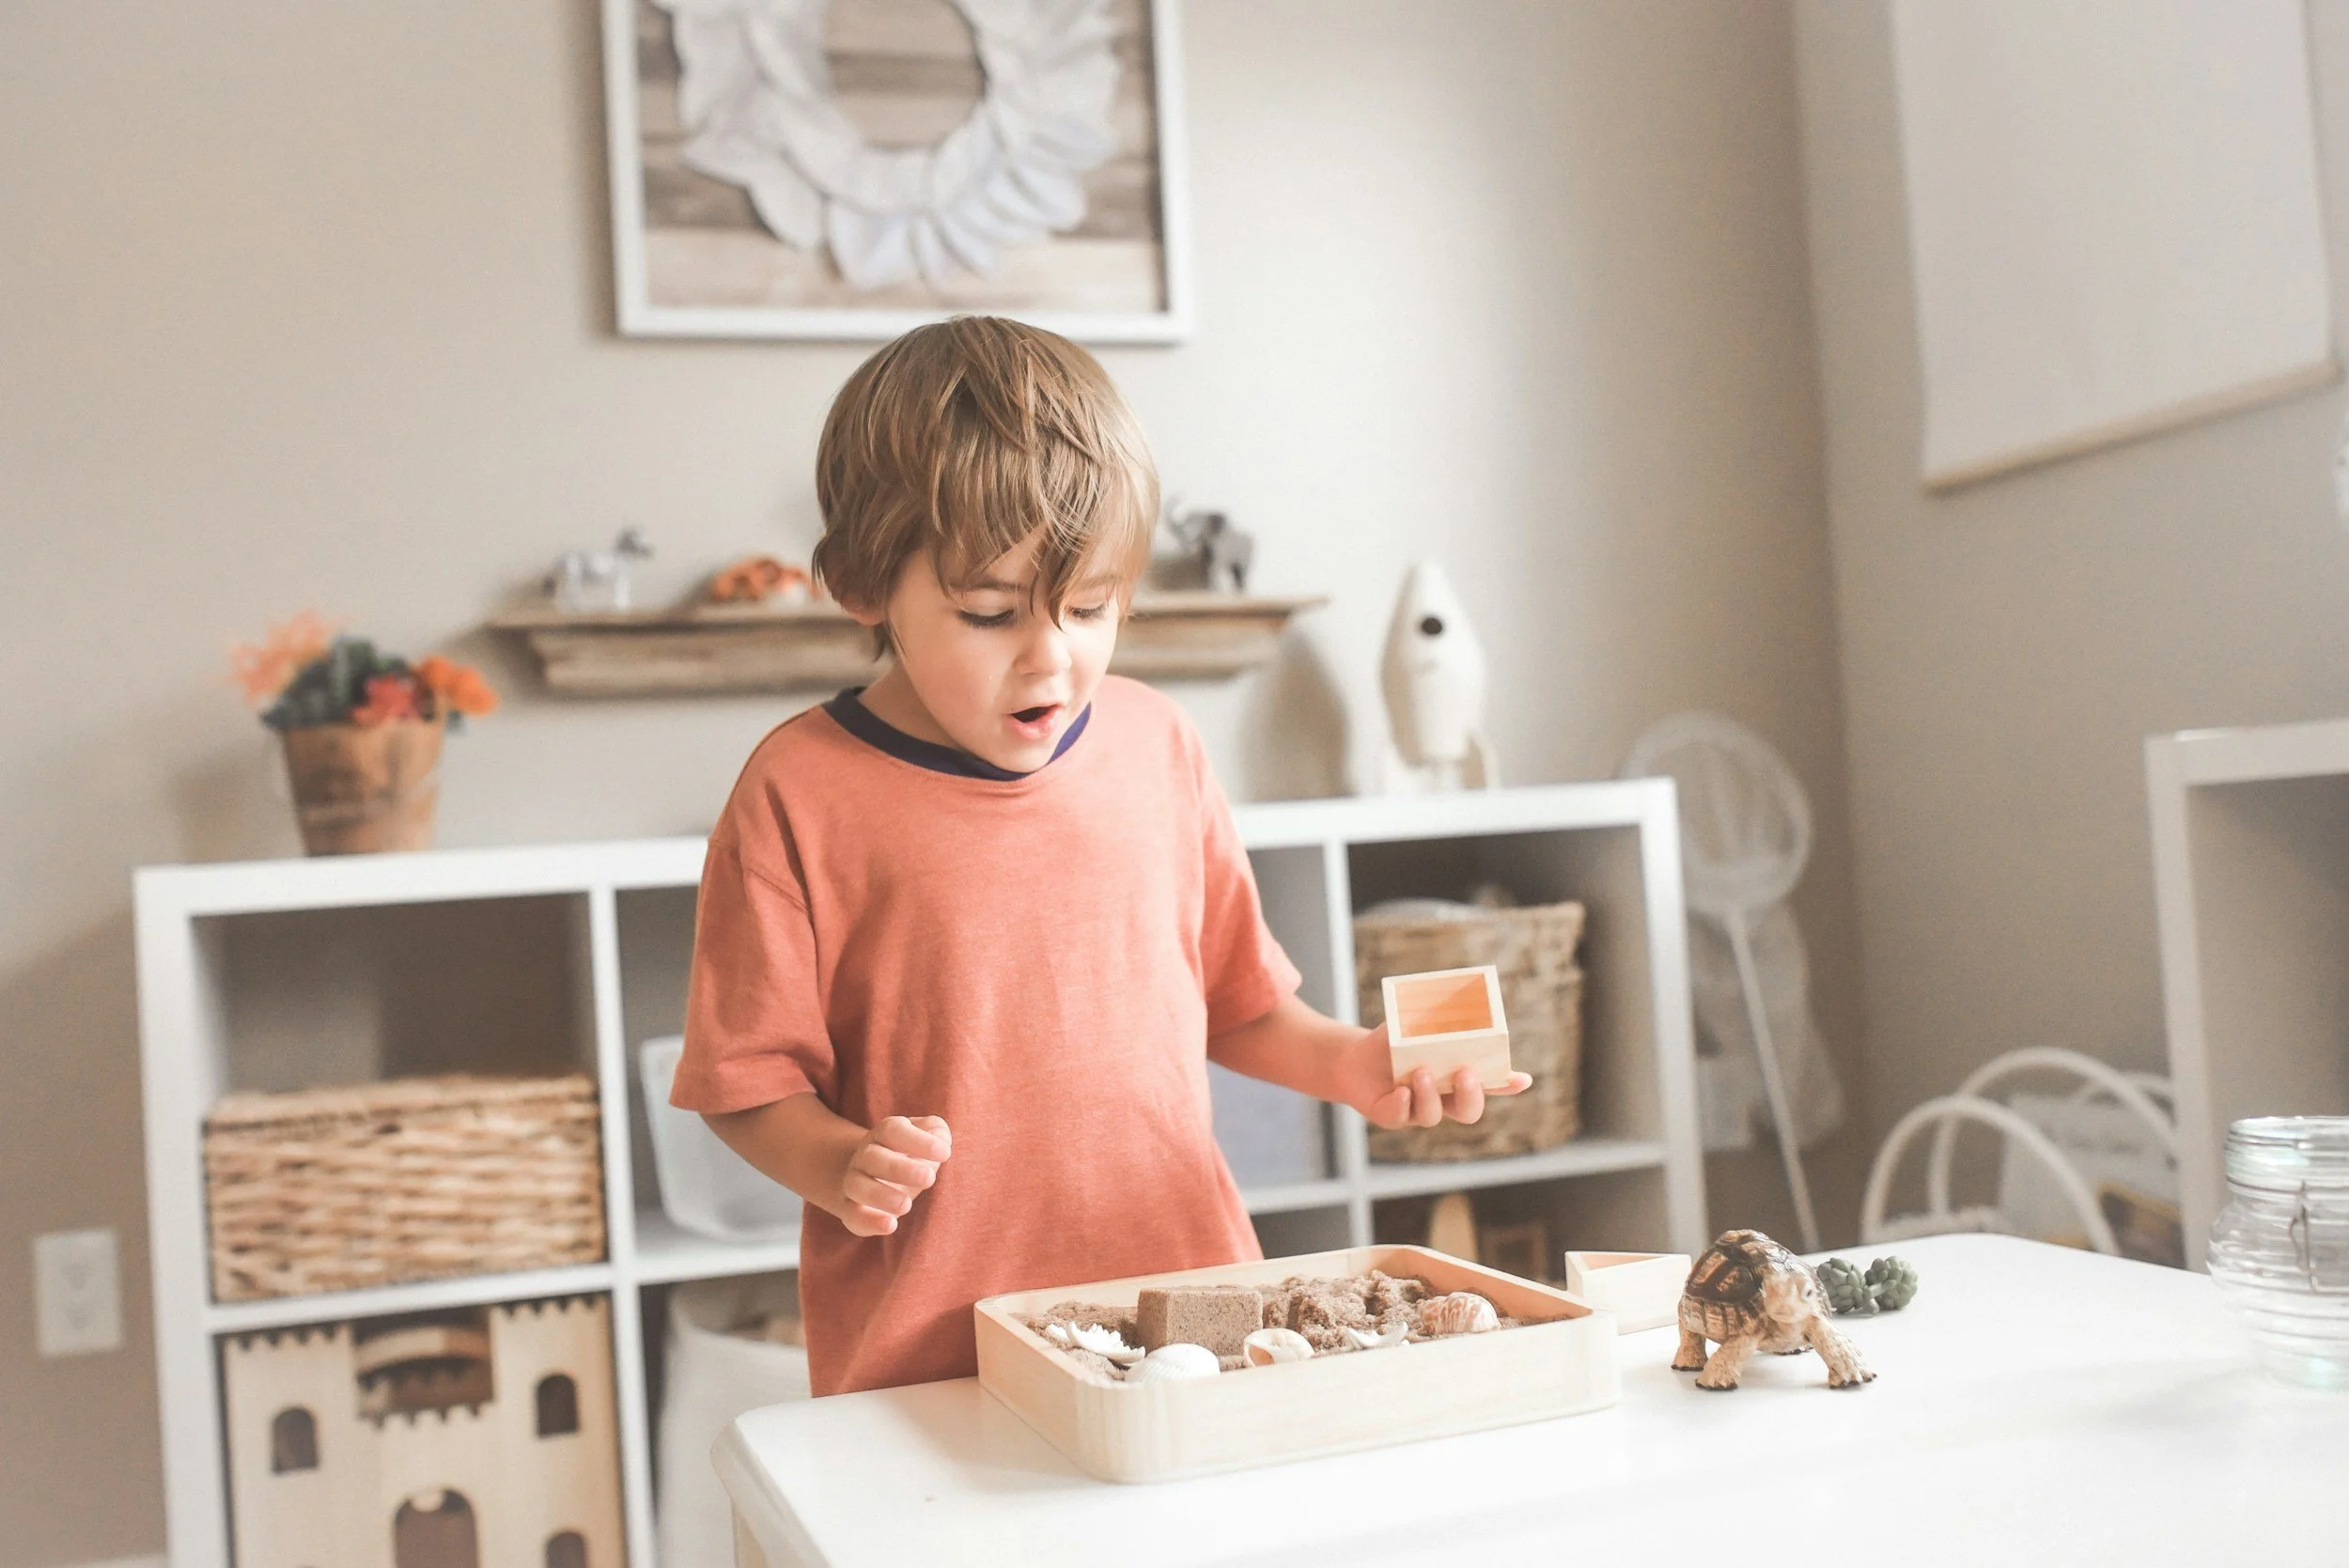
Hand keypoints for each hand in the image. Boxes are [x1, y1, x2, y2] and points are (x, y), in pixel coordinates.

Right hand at [836, 1114, 950, 1236]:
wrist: (877, 1176)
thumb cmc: (910, 1155)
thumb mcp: (926, 1138)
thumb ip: (936, 1131)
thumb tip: (941, 1138)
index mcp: (884, 1134)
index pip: (893, 1130)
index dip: (918, 1141)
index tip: (945, 1153)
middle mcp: (865, 1155)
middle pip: (873, 1157)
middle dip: (900, 1168)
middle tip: (929, 1178)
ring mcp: (855, 1182)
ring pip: (857, 1186)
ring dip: (881, 1196)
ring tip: (906, 1205)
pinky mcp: (852, 1210)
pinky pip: (852, 1215)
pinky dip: (869, 1221)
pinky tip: (890, 1225)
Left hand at [1339, 1024, 1531, 1129]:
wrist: (1354, 1058)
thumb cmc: (1394, 1042)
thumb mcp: (1415, 1025)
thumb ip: (1436, 1018)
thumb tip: (1456, 997)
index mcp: (1455, 1078)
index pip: (1488, 1085)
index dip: (1506, 1085)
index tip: (1522, 1079)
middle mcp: (1441, 1099)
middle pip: (1468, 1111)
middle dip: (1471, 1096)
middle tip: (1465, 1073)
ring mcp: (1416, 1110)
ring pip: (1433, 1116)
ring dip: (1430, 1095)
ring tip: (1422, 1071)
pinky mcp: (1390, 1115)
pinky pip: (1400, 1117)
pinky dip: (1403, 1105)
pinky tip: (1401, 1090)